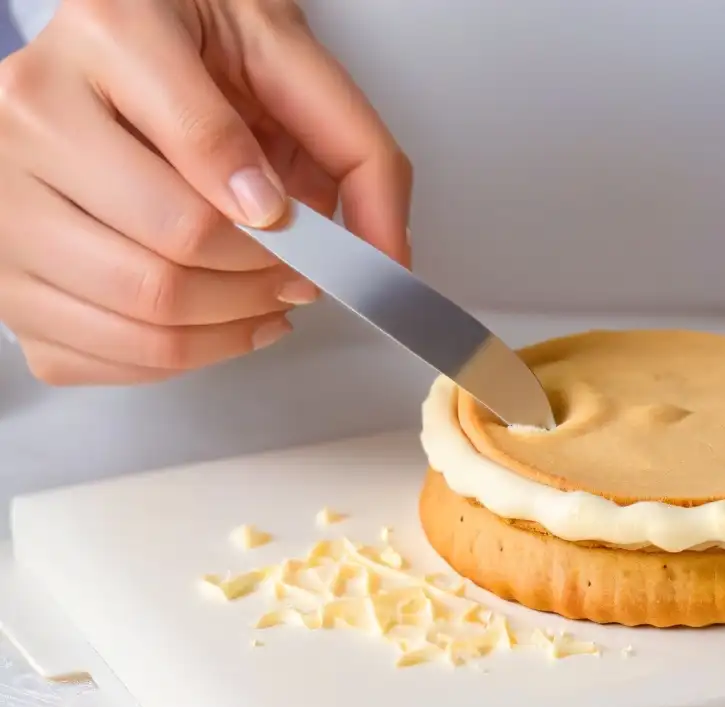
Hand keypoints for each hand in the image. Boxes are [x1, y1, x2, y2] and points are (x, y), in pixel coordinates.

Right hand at [0, 0, 411, 384]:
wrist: (116, 59)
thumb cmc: (201, 55)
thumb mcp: (289, 63)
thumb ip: (358, 150)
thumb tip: (386, 259)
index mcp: (111, 31)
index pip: (202, 144)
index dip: (273, 213)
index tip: (296, 224)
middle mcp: (36, 110)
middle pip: (174, 242)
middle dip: (267, 274)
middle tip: (301, 271)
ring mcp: (7, 198)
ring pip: (140, 308)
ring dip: (235, 324)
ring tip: (269, 297)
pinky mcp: (3, 272)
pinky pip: (97, 353)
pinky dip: (181, 356)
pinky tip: (217, 323)